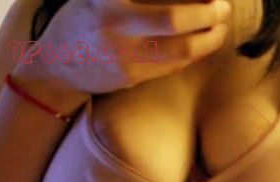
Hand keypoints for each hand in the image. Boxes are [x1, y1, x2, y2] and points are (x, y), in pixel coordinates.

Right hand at [13, 0, 231, 96]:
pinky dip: (195, 52)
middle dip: (206, 13)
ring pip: (180, 49)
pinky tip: (205, 41)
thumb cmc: (81, 20)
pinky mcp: (133, 77)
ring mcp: (125, 55)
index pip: (161, 1)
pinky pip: (173, 64)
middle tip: (223, 6)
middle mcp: (115, 26)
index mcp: (107, 1)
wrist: (55, 66)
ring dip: (209, 38)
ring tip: (221, 26)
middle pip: (173, 19)